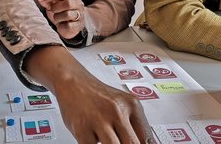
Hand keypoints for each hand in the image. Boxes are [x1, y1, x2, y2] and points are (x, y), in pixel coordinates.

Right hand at [24, 45, 154, 143]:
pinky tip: (95, 140)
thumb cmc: (98, 96)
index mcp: (131, 105)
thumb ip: (134, 124)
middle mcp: (117, 111)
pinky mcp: (81, 129)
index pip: (146, 137)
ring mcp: (99, 120)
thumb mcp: (122, 104)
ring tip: (108, 141)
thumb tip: (145, 143)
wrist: (74, 83)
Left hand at [37, 0, 84, 38]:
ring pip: (68, 14)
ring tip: (57, 18)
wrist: (71, 26)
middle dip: (56, 8)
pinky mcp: (79, 25)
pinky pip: (69, 25)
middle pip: (68, 4)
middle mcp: (78, 5)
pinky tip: (62, 24)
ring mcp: (80, 15)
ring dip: (58, 17)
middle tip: (53, 11)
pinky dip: (62, 26)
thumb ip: (47, 1)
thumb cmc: (62, 13)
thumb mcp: (54, 5)